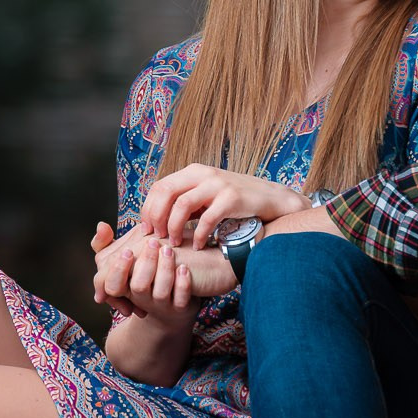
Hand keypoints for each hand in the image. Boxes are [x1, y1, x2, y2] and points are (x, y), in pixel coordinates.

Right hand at [90, 222, 238, 319]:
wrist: (175, 293)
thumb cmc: (144, 269)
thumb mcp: (124, 253)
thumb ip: (106, 242)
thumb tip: (100, 225)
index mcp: (123, 285)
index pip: (112, 283)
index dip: (118, 269)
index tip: (128, 251)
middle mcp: (141, 298)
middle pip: (137, 286)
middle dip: (145, 264)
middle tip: (152, 242)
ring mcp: (161, 304)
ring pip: (160, 292)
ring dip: (164, 269)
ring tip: (169, 250)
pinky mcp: (180, 307)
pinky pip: (181, 299)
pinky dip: (182, 283)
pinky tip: (184, 267)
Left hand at [138, 166, 310, 249]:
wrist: (270, 198)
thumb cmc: (234, 201)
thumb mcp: (206, 195)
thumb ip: (185, 201)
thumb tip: (155, 219)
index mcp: (193, 172)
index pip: (159, 186)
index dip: (148, 209)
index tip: (147, 229)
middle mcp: (203, 174)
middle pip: (166, 193)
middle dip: (156, 218)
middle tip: (157, 238)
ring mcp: (218, 185)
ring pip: (182, 206)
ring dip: (175, 228)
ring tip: (176, 243)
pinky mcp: (231, 199)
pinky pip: (206, 220)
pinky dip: (199, 235)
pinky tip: (199, 246)